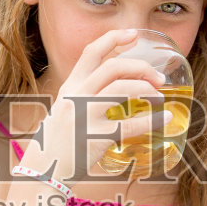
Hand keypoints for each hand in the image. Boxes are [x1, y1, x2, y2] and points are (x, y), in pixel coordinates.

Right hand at [26, 28, 163, 182]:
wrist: (42, 171)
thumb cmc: (56, 142)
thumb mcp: (65, 110)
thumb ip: (84, 96)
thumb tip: (117, 88)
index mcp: (70, 87)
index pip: (91, 52)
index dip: (114, 38)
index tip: (135, 34)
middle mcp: (76, 96)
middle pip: (113, 67)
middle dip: (140, 67)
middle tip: (158, 77)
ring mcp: (85, 116)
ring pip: (122, 89)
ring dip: (146, 89)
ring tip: (160, 96)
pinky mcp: (95, 137)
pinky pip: (130, 124)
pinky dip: (152, 120)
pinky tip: (165, 119)